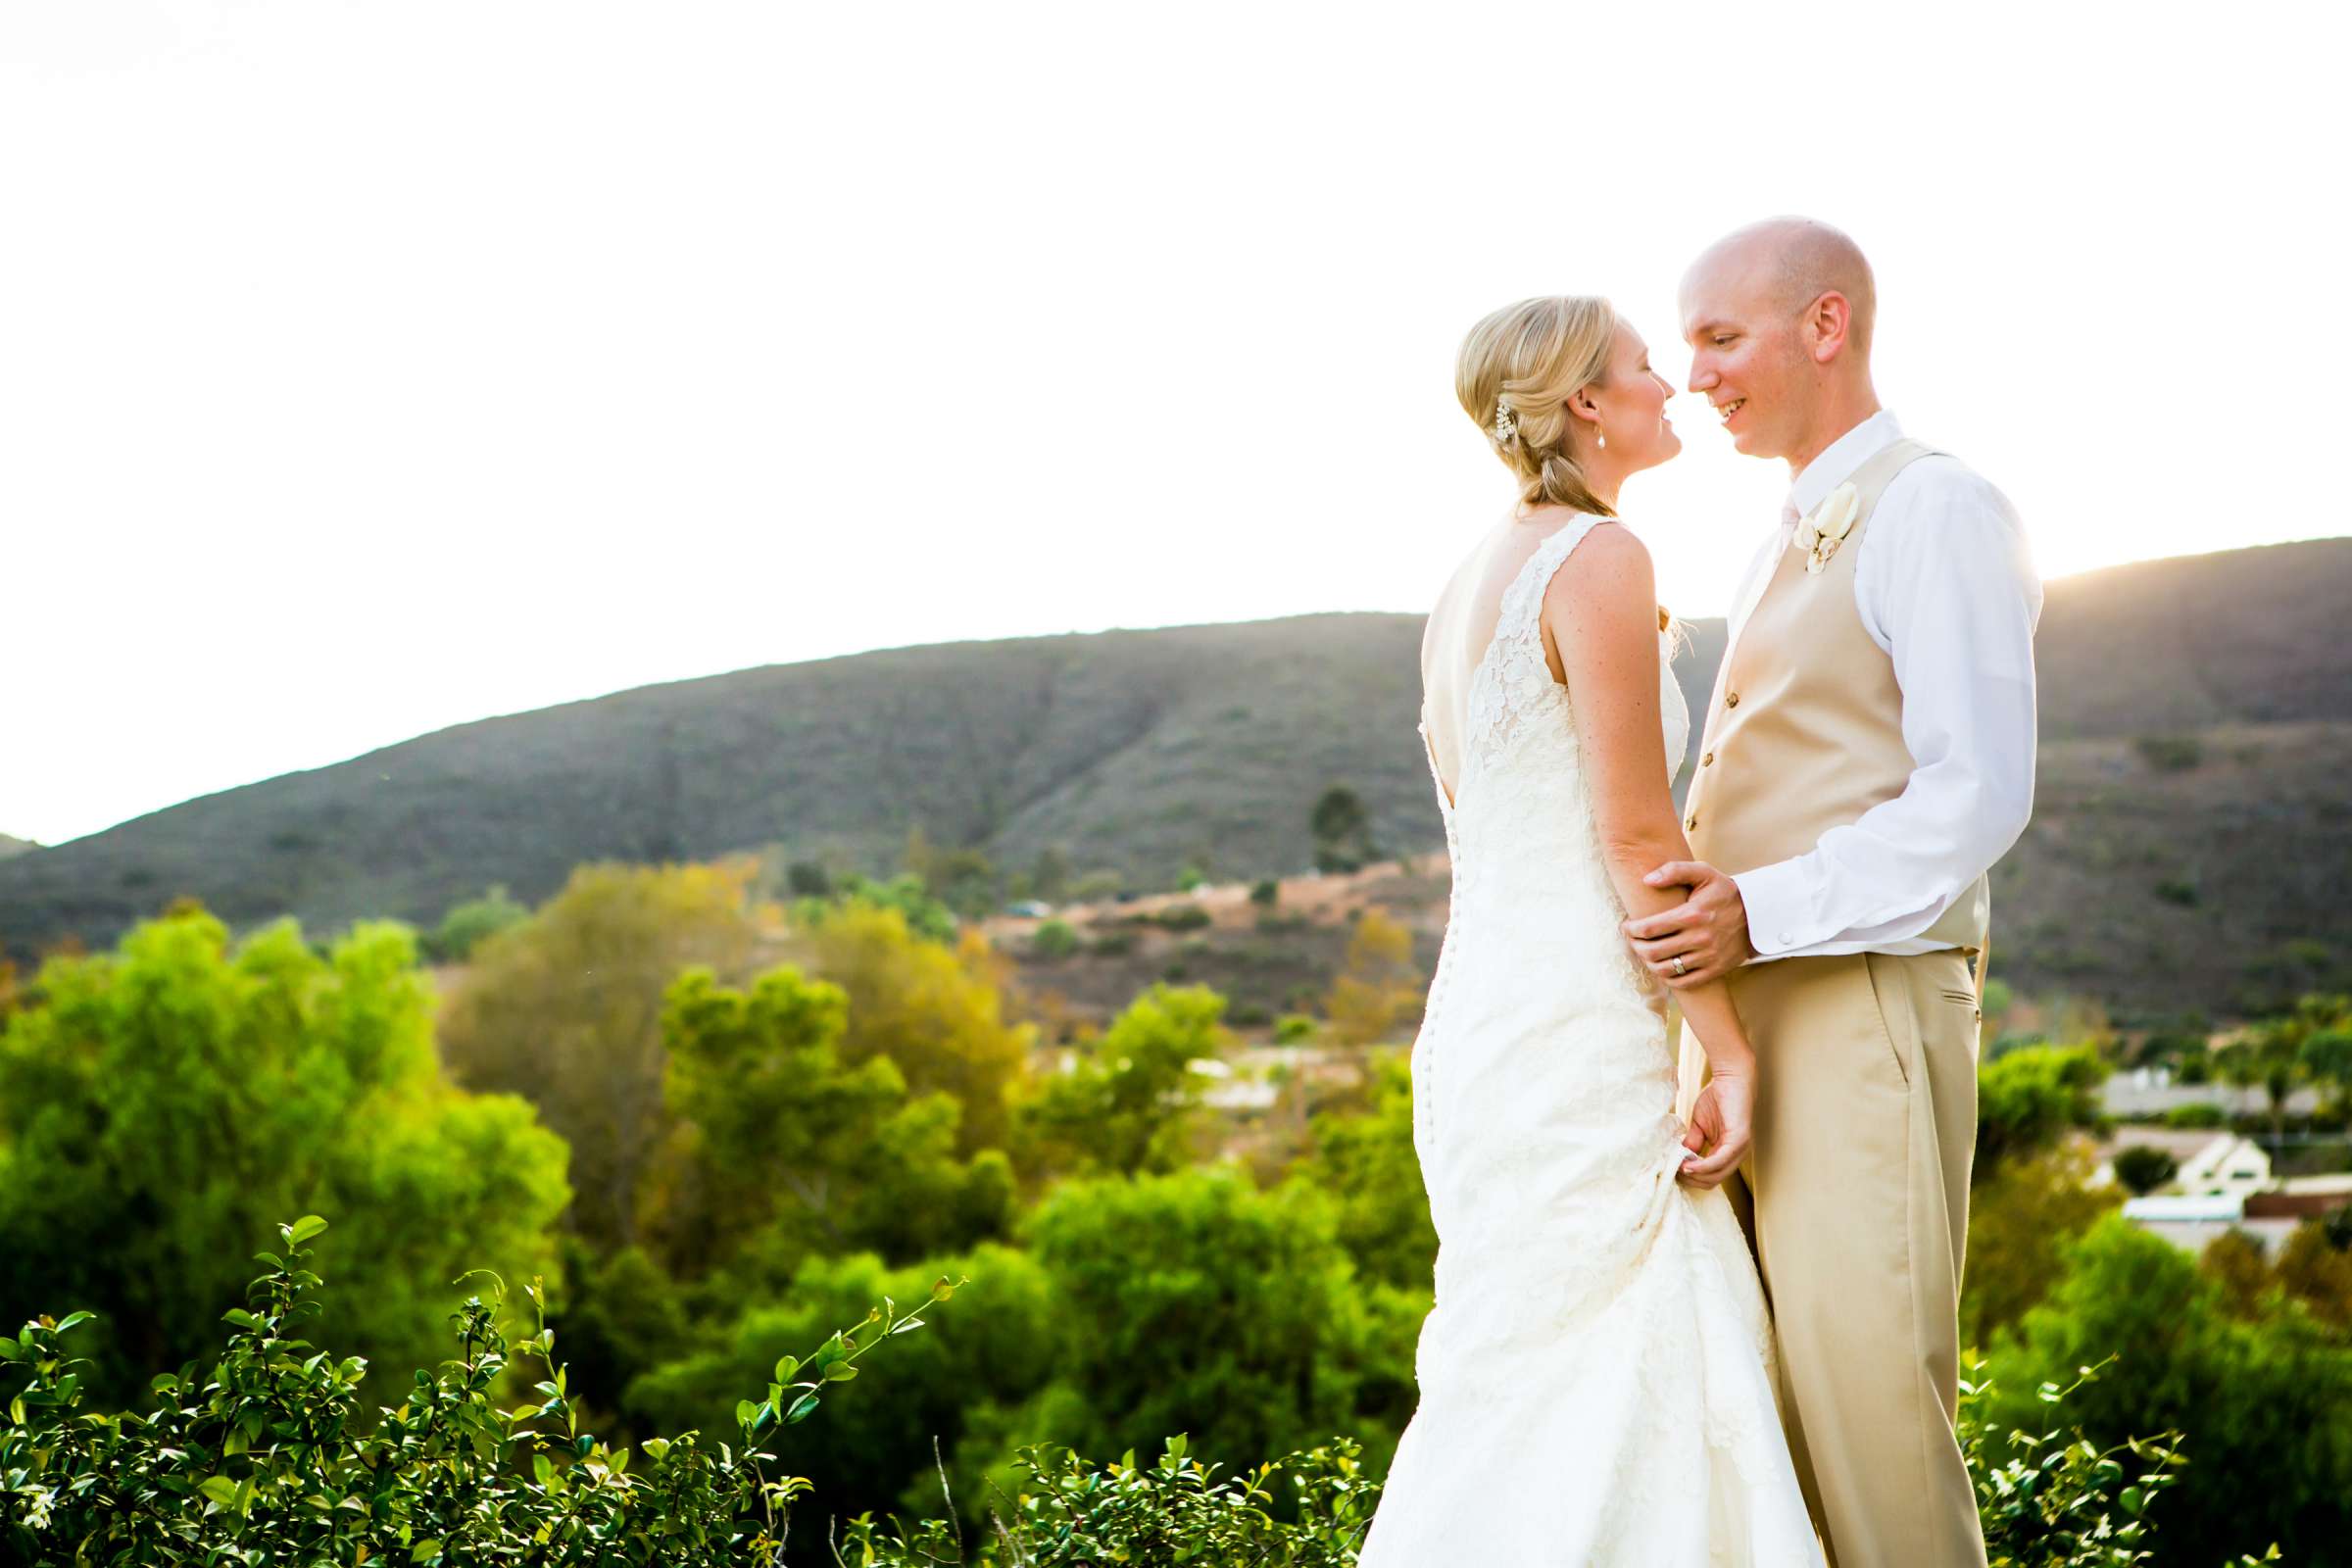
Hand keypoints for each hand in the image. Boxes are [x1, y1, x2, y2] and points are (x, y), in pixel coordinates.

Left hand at [1623, 859, 1755, 988]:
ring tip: (1645, 952)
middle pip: (1652, 952)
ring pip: (1665, 969)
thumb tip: (1647, 880)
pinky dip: (1667, 977)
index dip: (1630, 930)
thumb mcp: (1704, 873)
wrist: (1758, 915)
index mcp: (1692, 914)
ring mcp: (1708, 957)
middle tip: (1632, 940)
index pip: (1648, 929)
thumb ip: (1674, 870)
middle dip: (1635, 946)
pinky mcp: (1715, 970)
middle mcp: (1699, 938)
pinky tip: (1662, 965)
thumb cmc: (1724, 892)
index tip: (1626, 926)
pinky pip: (1683, 982)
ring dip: (1648, 962)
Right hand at [1677, 1067, 1752, 1188]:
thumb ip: (1693, 1143)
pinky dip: (1702, 1166)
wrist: (1731, 1078)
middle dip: (1691, 1180)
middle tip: (1672, 1172)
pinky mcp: (1739, 1140)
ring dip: (1694, 1175)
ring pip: (1716, 1175)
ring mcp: (1740, 1149)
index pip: (1711, 1177)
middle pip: (1713, 1181)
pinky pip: (1719, 1161)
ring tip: (1677, 1168)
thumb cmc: (1717, 1098)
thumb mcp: (1699, 1125)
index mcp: (1728, 1152)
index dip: (1691, 1178)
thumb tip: (1679, 1159)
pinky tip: (1688, 1165)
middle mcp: (1737, 1155)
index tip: (1673, 1171)